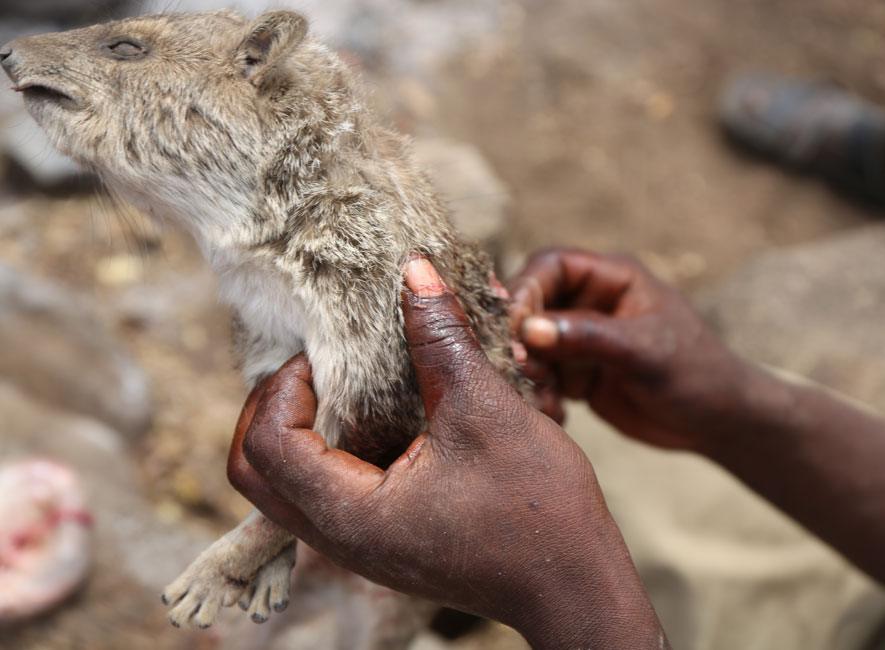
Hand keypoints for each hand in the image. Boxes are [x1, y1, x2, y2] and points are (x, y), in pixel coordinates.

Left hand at [227, 259, 667, 648]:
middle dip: (272, 408)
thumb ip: (440, 337)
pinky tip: (378, 413)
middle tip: (315, 368)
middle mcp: (342, 537)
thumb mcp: (485, 408)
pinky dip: (332, 448)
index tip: (329, 353)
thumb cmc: (539, 509)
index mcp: (352, 514)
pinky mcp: (383, 539)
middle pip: (255, 472)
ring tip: (340, 383)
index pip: (268, 444)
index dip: (285, 385)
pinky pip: (325, 492)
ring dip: (299, 429)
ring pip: (285, 485)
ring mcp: (360, 544)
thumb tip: (415, 271)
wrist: (577, 585)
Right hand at [509, 248, 747, 450]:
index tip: (512, 325)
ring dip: (528, 371)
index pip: (551, 266)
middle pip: (531, 304)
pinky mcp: (577, 374)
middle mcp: (590, 302)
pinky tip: (557, 413)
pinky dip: (539, 394)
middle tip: (521, 366)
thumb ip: (588, 337)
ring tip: (544, 397)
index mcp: (612, 278)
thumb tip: (529, 330)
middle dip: (520, 335)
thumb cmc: (697, 373)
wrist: (719, 421)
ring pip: (531, 344)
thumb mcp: (645, 352)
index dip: (525, 289)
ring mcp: (581, 339)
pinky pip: (541, 377)